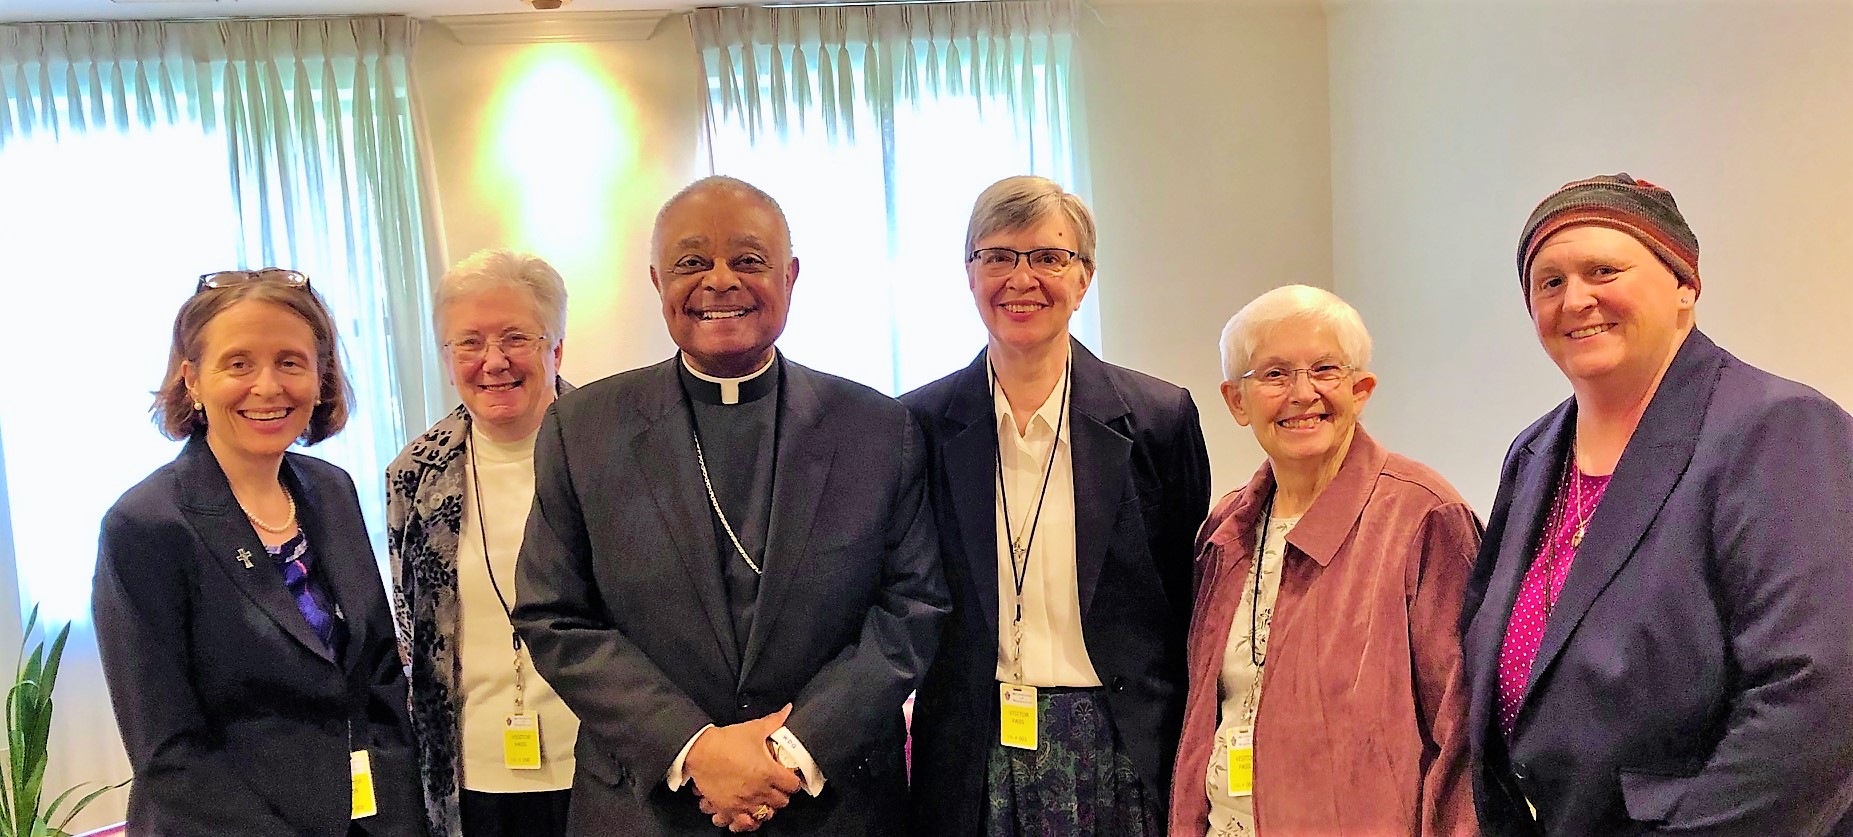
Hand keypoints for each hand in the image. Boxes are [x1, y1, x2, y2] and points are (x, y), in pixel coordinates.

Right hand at [686, 705, 800, 826]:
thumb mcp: (754, 729)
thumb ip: (774, 721)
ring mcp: (743, 802)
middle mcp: (758, 791)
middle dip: (781, 795)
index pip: (792, 785)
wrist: (699, 751)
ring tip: (763, 802)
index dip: (793, 781)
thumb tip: (787, 710)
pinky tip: (746, 815)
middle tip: (776, 788)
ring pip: (765, 816)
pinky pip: (742, 824)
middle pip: (781, 803)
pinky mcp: (728, 808)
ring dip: (766, 809)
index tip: (789, 778)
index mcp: (768, 772)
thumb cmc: (726, 741)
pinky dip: (746, 821)